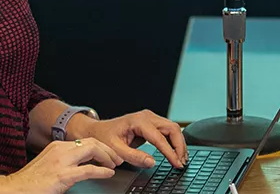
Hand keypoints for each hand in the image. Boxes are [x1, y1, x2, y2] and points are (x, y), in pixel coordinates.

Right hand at [6, 138, 122, 193]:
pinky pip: (89, 169)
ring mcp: (62, 161)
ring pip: (92, 150)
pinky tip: (108, 173)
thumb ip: (64, 161)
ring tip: (114, 164)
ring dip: (107, 156)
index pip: (85, 140)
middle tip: (116, 158)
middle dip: (107, 149)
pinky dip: (102, 170)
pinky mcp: (63, 175)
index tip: (108, 154)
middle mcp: (60, 149)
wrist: (15, 189)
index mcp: (57, 146)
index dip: (100, 146)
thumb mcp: (49, 164)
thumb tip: (83, 164)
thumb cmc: (31, 181)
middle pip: (92, 141)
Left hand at [71, 110, 187, 169]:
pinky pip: (168, 130)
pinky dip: (174, 141)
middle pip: (172, 128)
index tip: (176, 164)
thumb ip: (134, 157)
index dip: (170, 152)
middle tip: (181, 163)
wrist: (98, 130)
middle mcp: (146, 116)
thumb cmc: (104, 137)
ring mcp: (150, 117)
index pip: (160, 137)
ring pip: (172, 128)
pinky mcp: (152, 122)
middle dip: (179, 146)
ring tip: (180, 159)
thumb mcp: (115, 150)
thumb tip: (151, 162)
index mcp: (138, 121)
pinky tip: (176, 152)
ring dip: (178, 144)